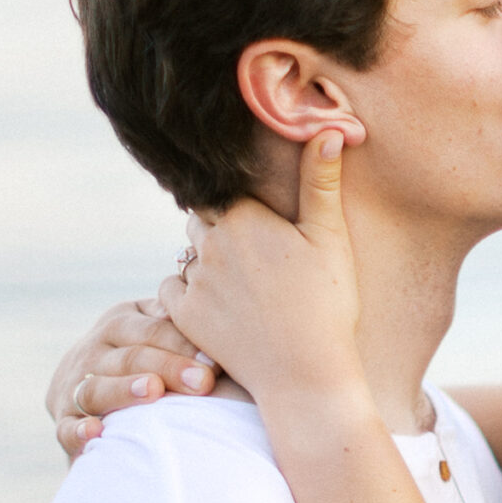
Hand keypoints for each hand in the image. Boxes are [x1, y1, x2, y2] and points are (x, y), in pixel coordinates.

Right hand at [47, 299, 215, 461]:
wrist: (90, 398)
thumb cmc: (147, 364)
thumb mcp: (157, 335)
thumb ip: (177, 327)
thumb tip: (210, 319)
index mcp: (119, 323)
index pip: (152, 330)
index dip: (183, 344)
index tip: (216, 363)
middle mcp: (92, 350)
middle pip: (130, 357)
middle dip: (169, 368)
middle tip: (203, 383)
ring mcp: (73, 386)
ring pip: (97, 387)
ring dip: (125, 390)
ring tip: (153, 392)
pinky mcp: (63, 422)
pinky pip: (66, 428)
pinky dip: (79, 431)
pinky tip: (96, 433)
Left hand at [158, 138, 366, 422]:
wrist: (306, 376)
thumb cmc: (327, 307)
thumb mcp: (331, 239)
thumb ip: (321, 181)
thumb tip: (329, 126)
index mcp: (243, 215)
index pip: (223, 189)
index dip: (239, 202)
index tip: (257, 221)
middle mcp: (210, 242)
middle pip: (201, 218)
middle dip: (219, 227)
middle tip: (251, 254)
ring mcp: (194, 280)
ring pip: (187, 253)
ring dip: (203, 260)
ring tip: (238, 284)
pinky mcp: (184, 315)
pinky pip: (171, 289)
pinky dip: (187, 292)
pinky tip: (216, 304)